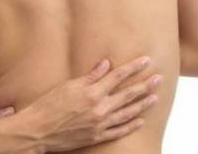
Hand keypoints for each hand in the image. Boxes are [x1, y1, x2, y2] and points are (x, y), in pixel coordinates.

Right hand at [23, 56, 161, 152]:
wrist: (38, 131)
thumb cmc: (48, 106)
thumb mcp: (67, 86)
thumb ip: (89, 77)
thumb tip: (106, 64)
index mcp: (91, 92)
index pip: (117, 76)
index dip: (133, 67)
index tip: (146, 61)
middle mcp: (99, 108)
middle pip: (127, 94)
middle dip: (144, 85)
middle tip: (159, 78)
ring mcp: (100, 124)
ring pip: (128, 112)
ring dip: (143, 104)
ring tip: (155, 97)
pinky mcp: (97, 136)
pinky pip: (119, 131)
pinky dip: (131, 125)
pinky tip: (140, 120)